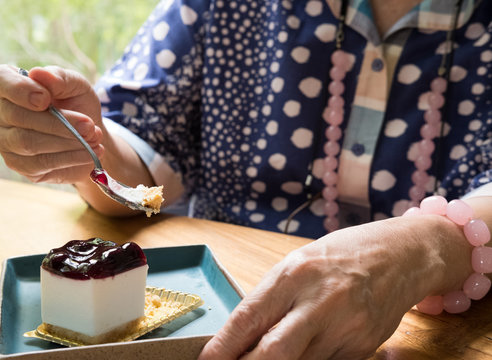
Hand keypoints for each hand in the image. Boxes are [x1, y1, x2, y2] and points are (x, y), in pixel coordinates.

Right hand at [0, 64, 103, 183]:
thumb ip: (60, 78)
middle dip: (60, 123)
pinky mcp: (18, 164)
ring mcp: (5, 140)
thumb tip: (39, 74)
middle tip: (89, 126)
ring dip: (68, 142)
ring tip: (94, 138)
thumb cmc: (77, 103)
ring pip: (29, 142)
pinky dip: (69, 158)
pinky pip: (40, 163)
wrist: (90, 135)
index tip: (46, 99)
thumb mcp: (76, 85)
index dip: (20, 90)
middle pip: (18, 117)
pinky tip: (89, 153)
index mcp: (8, 85)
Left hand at [199, 216, 465, 359]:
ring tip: (266, 358)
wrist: (400, 255)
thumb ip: (271, 300)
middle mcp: (318, 302)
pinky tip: (305, 352)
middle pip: (271, 354)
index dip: (222, 347)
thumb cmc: (341, 255)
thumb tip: (239, 337)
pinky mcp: (362, 348)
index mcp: (294, 274)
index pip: (248, 319)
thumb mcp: (298, 264)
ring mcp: (344, 328)